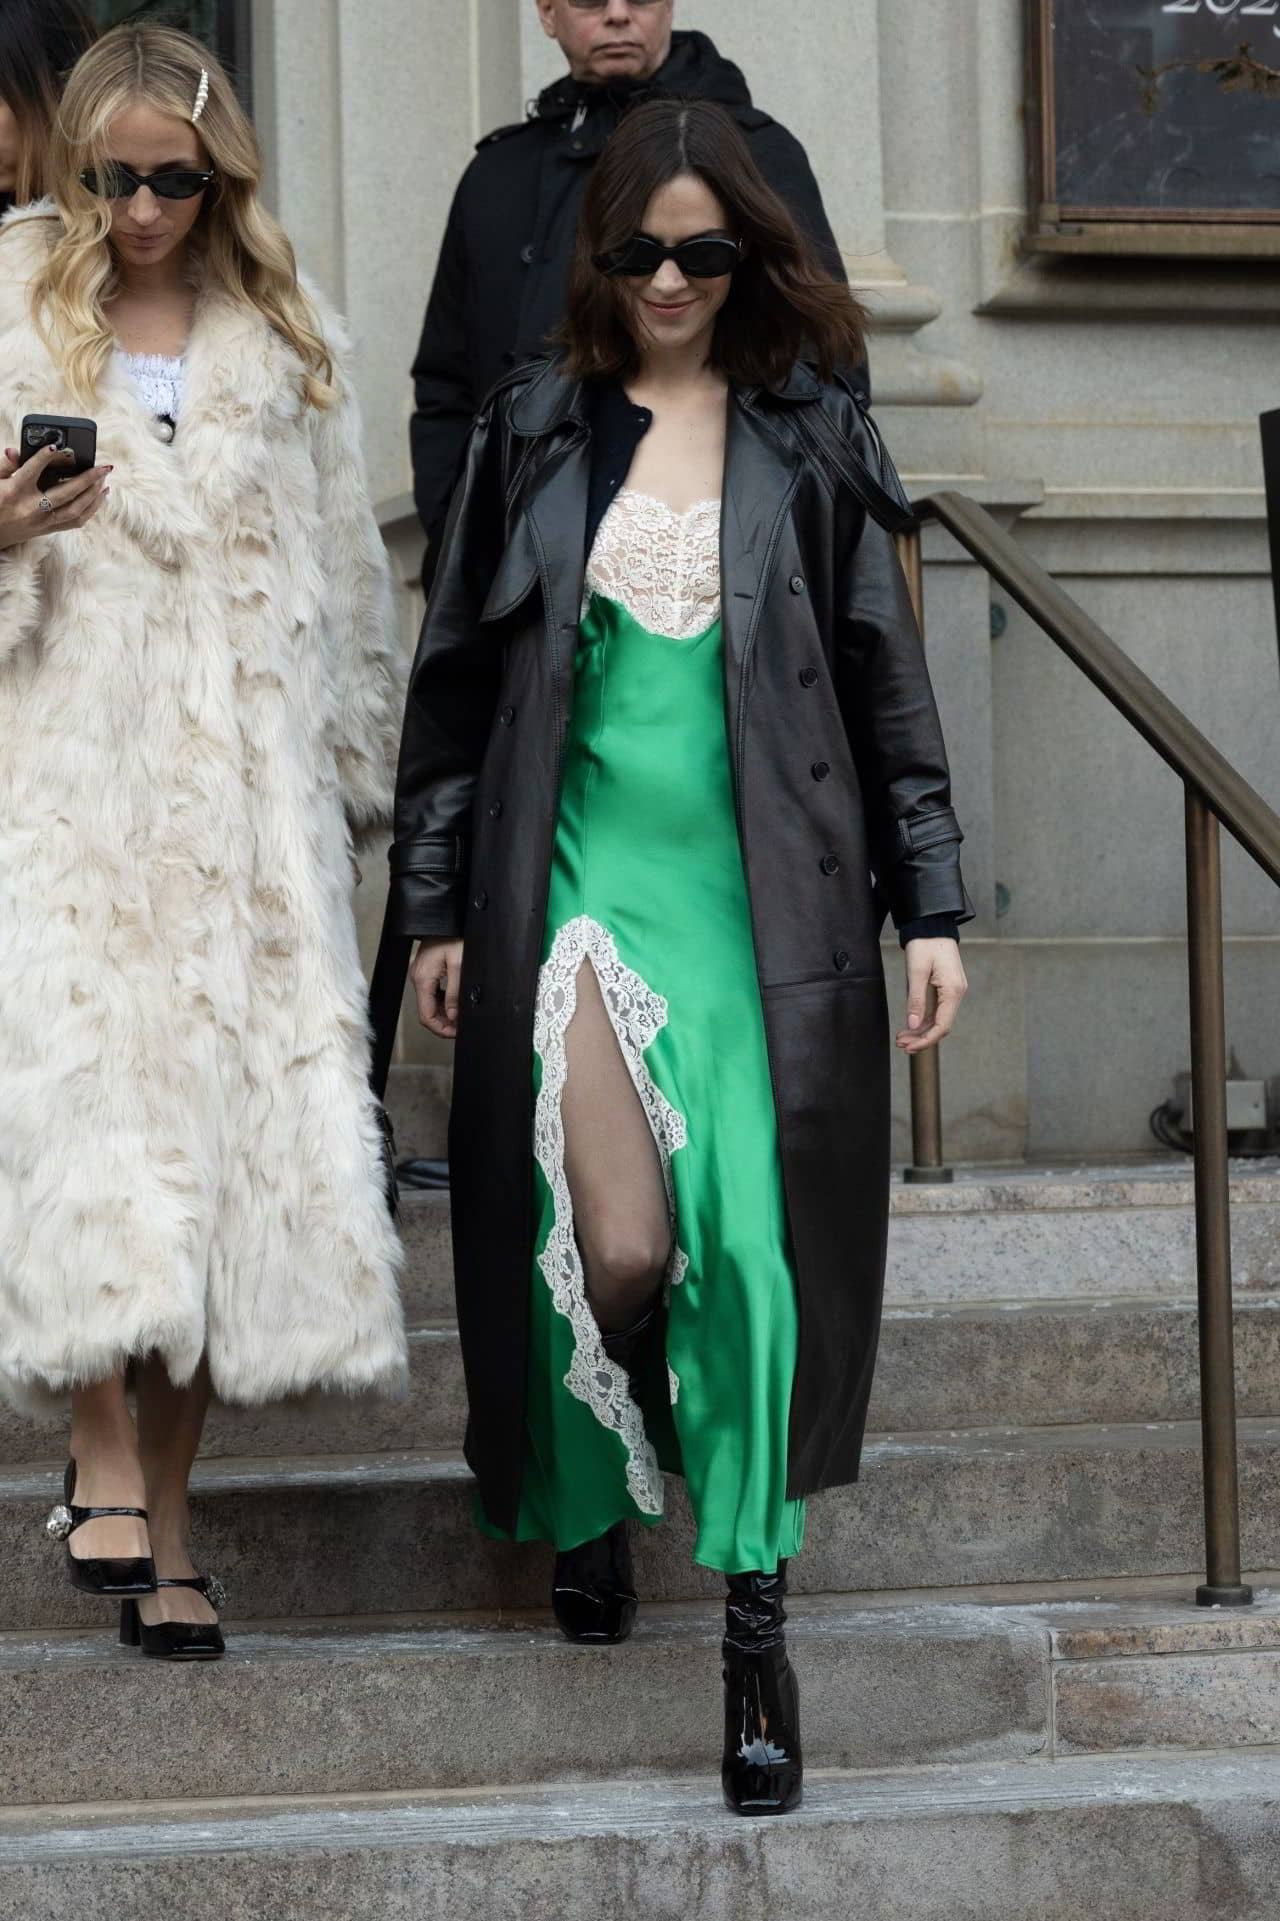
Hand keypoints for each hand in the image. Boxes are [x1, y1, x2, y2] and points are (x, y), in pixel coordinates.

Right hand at [0, 446, 111, 551]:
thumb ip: (6, 465)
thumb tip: (15, 451)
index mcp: (15, 492)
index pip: (32, 471)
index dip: (44, 457)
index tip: (55, 446)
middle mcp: (32, 509)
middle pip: (65, 493)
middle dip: (88, 479)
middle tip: (104, 467)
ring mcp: (43, 522)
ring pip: (75, 511)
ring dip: (94, 495)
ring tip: (105, 480)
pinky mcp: (48, 530)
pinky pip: (75, 522)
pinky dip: (91, 509)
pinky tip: (100, 497)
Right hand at [410, 939, 464, 1040]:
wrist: (447, 919)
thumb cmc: (453, 936)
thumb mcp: (459, 965)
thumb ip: (455, 993)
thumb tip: (454, 1016)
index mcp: (423, 978)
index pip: (426, 1015)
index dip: (441, 1029)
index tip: (456, 1033)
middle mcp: (418, 978)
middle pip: (427, 1011)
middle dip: (445, 1023)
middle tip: (462, 1027)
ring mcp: (421, 974)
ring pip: (430, 1003)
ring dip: (445, 1013)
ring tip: (461, 1017)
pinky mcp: (427, 971)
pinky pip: (433, 993)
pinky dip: (443, 1002)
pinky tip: (456, 1003)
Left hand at [896, 938, 966, 1053]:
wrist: (932, 925)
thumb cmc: (925, 944)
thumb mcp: (917, 972)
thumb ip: (915, 1000)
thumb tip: (913, 1025)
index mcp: (953, 991)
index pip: (942, 1025)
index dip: (926, 1040)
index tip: (909, 1047)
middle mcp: (956, 993)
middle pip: (940, 1025)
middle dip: (921, 1038)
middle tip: (901, 1045)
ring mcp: (952, 991)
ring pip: (937, 1019)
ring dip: (920, 1030)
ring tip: (901, 1038)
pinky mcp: (945, 988)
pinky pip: (936, 1009)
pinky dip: (923, 1019)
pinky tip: (909, 1026)